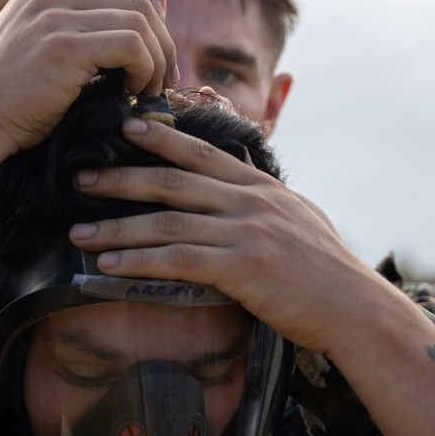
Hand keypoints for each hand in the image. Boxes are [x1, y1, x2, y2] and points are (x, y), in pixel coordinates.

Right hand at [0, 0, 175, 156]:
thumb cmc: (12, 101)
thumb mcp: (42, 50)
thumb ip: (78, 32)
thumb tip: (138, 42)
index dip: (148, 31)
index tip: (154, 66)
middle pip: (136, 3)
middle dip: (161, 44)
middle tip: (165, 80)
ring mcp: (56, 14)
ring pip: (140, 23)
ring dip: (157, 60)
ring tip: (151, 90)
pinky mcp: (65, 45)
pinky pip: (132, 45)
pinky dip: (145, 70)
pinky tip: (134, 92)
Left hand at [66, 117, 392, 353]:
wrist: (356, 309)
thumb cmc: (327, 271)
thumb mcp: (299, 219)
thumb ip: (262, 198)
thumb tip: (238, 174)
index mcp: (261, 189)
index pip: (203, 153)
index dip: (161, 138)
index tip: (124, 126)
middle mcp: (250, 203)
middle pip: (173, 182)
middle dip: (121, 179)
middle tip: (80, 179)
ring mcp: (247, 233)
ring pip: (168, 223)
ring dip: (117, 227)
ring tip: (78, 232)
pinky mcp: (243, 268)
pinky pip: (178, 262)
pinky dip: (139, 262)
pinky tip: (108, 266)